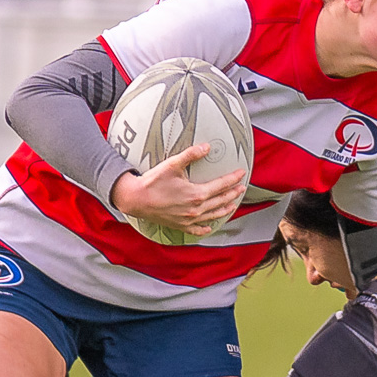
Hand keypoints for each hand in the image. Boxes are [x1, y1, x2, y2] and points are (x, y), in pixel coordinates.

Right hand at [110, 145, 245, 237]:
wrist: (135, 199)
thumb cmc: (153, 181)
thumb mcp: (172, 164)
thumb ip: (191, 154)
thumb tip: (207, 147)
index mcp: (197, 194)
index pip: (221, 185)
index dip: (233, 178)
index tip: (241, 173)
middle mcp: (196, 209)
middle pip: (220, 201)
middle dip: (233, 193)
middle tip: (241, 188)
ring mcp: (189, 220)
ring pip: (213, 215)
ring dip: (224, 209)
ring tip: (232, 204)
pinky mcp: (180, 225)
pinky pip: (197, 230)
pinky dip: (205, 228)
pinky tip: (210, 227)